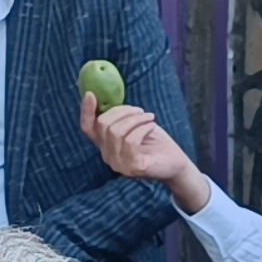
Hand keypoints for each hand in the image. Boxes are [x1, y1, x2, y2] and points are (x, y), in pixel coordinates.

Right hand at [79, 93, 209, 212]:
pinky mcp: (133, 167)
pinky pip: (130, 141)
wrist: (175, 163)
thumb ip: (120, 117)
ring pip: (116, 131)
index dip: (85, 110)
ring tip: (149, 117)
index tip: (91, 94)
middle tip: (140, 110)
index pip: (87, 128)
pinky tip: (151, 126)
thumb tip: (107, 97)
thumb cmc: (155, 142)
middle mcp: (108, 156)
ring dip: (135, 118)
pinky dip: (141, 128)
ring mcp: (119, 164)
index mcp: (105, 144)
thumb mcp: (135, 125)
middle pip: (103, 125)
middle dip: (122, 111)